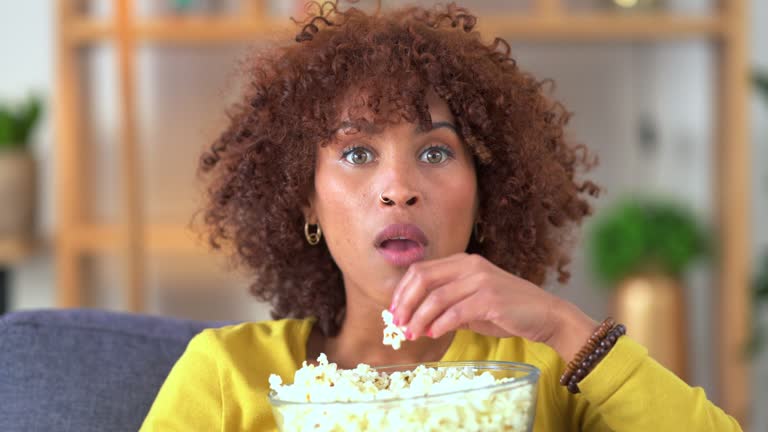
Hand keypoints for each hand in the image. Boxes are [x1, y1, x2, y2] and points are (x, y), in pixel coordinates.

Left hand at [389, 253, 595, 360]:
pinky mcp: (491, 298)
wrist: (545, 315)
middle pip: (423, 279)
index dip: (402, 291)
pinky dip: (440, 324)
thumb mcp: (472, 303)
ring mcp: (481, 280)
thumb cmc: (507, 311)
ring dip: (419, 318)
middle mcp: (470, 265)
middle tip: (398, 324)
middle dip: (405, 303)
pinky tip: (433, 334)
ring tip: (412, 334)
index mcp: (463, 262)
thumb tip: (415, 319)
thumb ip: (446, 306)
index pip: (421, 269)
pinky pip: (456, 312)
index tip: (394, 311)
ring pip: (436, 297)